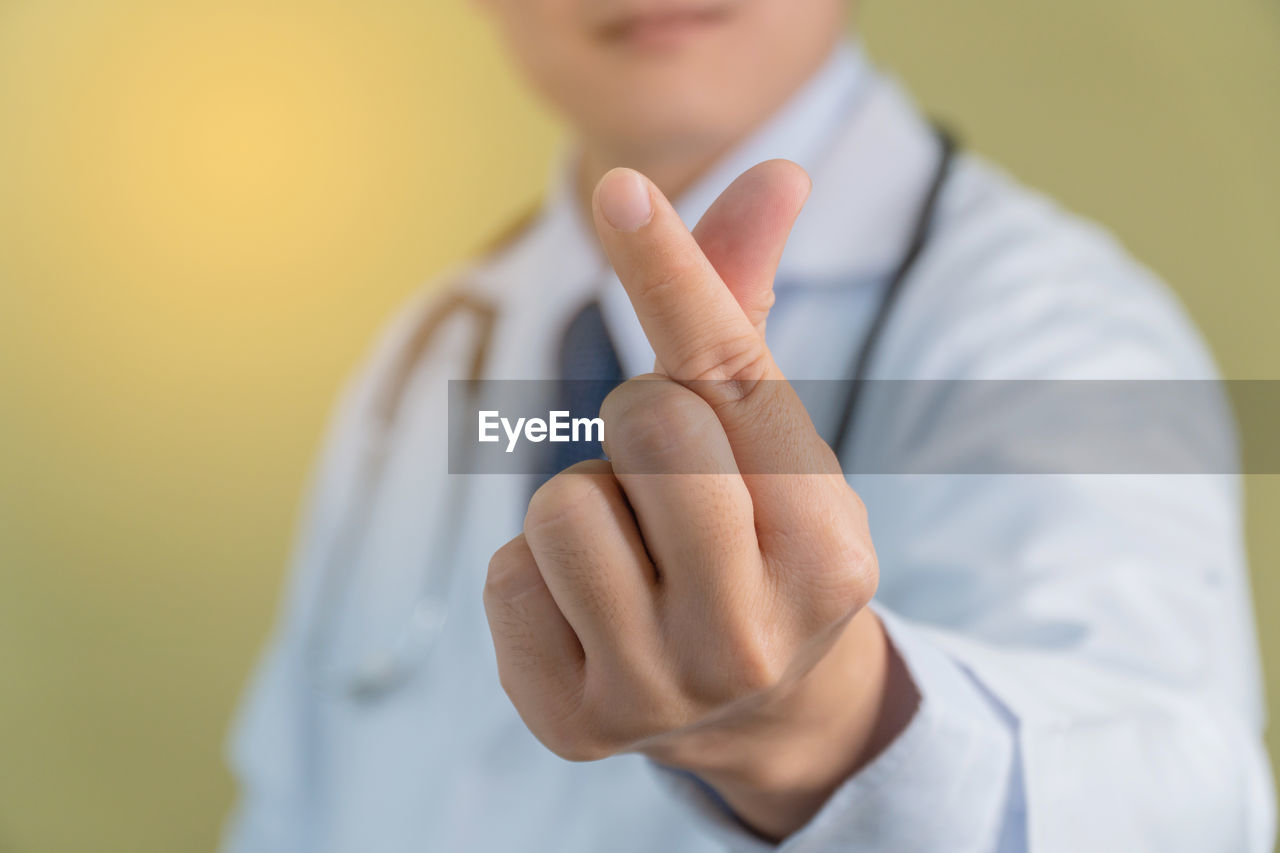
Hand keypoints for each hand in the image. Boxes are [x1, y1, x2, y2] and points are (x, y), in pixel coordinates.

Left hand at [483, 161, 915, 839]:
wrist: (764, 711)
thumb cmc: (761, 541)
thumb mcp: (775, 442)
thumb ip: (750, 312)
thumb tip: (776, 172)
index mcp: (827, 550)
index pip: (736, 382)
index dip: (673, 275)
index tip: (620, 190)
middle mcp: (752, 633)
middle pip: (643, 425)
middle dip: (641, 423)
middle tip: (671, 478)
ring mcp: (659, 691)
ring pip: (559, 504)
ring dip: (585, 504)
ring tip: (635, 555)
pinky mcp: (573, 726)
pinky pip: (506, 578)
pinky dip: (537, 575)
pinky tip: (593, 613)